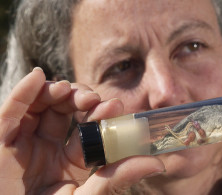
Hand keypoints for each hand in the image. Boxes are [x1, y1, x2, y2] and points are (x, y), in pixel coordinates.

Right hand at [0, 68, 164, 193]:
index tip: (116, 105)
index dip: (101, 115)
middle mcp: (49, 146)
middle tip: (92, 97)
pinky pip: (11, 111)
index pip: (88, 129)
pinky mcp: (2, 139)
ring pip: (41, 105)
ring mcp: (25, 141)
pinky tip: (38, 76)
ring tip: (68, 90)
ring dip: (56, 91)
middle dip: (79, 98)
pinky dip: (23, 92)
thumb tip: (158, 163)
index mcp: (70, 160)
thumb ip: (118, 178)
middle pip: (65, 111)